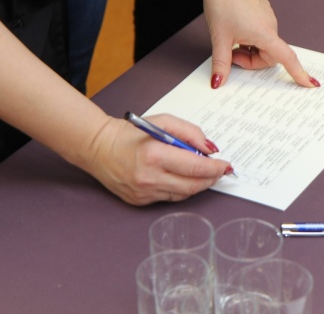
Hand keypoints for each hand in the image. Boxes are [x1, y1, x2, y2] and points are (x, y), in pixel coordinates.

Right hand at [83, 113, 231, 204]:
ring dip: (198, 184)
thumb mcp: (162, 121)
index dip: (215, 168)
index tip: (225, 165)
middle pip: (192, 185)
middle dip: (211, 178)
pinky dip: (181, 188)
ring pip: (183, 194)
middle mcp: (149, 177)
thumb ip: (189, 132)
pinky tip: (184, 178)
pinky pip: (169, 197)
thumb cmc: (131, 133)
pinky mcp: (139, 201)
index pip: (195, 167)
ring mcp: (143, 192)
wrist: (98, 147)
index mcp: (154, 155)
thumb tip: (210, 149)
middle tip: (220, 171)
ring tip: (204, 173)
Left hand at [199, 0, 320, 88]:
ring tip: (230, 39)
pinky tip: (234, 29)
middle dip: (252, 61)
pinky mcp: (262, 11)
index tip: (311, 84)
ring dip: (249, 49)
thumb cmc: (221, 2)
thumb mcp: (219, 38)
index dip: (299, 73)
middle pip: (269, 56)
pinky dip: (249, 38)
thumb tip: (218, 82)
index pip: (287, 58)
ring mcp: (268, 17)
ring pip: (263, 45)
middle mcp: (271, 25)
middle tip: (231, 55)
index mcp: (265, 34)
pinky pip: (261, 32)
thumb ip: (221, 64)